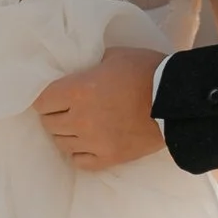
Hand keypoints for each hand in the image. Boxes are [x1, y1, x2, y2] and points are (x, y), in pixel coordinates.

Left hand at [33, 48, 161, 170]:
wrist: (176, 100)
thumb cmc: (146, 72)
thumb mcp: (114, 56)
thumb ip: (90, 65)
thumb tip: (79, 72)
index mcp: (77, 91)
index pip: (41, 101)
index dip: (45, 98)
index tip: (52, 96)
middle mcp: (80, 119)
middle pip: (49, 123)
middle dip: (54, 115)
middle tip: (65, 109)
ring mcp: (93, 142)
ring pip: (61, 143)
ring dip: (65, 133)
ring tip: (76, 126)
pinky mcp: (109, 158)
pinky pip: (79, 161)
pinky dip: (78, 152)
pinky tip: (85, 143)